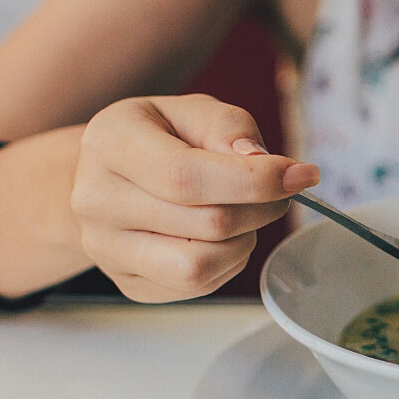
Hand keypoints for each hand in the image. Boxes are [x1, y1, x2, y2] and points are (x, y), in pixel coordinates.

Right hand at [72, 94, 318, 301]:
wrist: (106, 176)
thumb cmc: (159, 138)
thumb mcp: (191, 111)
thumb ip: (228, 127)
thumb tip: (261, 162)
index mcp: (110, 144)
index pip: (187, 177)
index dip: (254, 181)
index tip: (301, 175)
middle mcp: (97, 200)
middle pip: (207, 224)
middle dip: (262, 208)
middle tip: (277, 192)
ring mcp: (107, 248)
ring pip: (201, 267)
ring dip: (244, 241)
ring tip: (244, 215)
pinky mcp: (128, 282)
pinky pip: (196, 287)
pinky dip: (227, 264)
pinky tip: (222, 238)